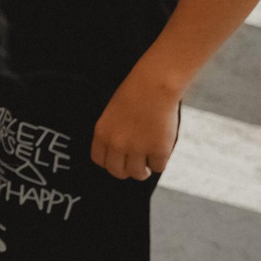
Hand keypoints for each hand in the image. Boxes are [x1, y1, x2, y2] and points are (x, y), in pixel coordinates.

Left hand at [90, 63, 181, 180]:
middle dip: (126, 171)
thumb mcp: (112, 115)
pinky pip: (158, 167)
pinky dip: (159, 162)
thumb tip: (119, 156)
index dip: (110, 163)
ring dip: (143, 171)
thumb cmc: (134, 95)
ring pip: (137, 173)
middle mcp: (117, 144)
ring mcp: (138, 149)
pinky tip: (160, 153)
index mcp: (102, 134)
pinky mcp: (158, 150)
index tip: (118, 162)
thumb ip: (112, 135)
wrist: (153, 87)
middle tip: (134, 167)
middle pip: (117, 171)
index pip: (100, 161)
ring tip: (146, 165)